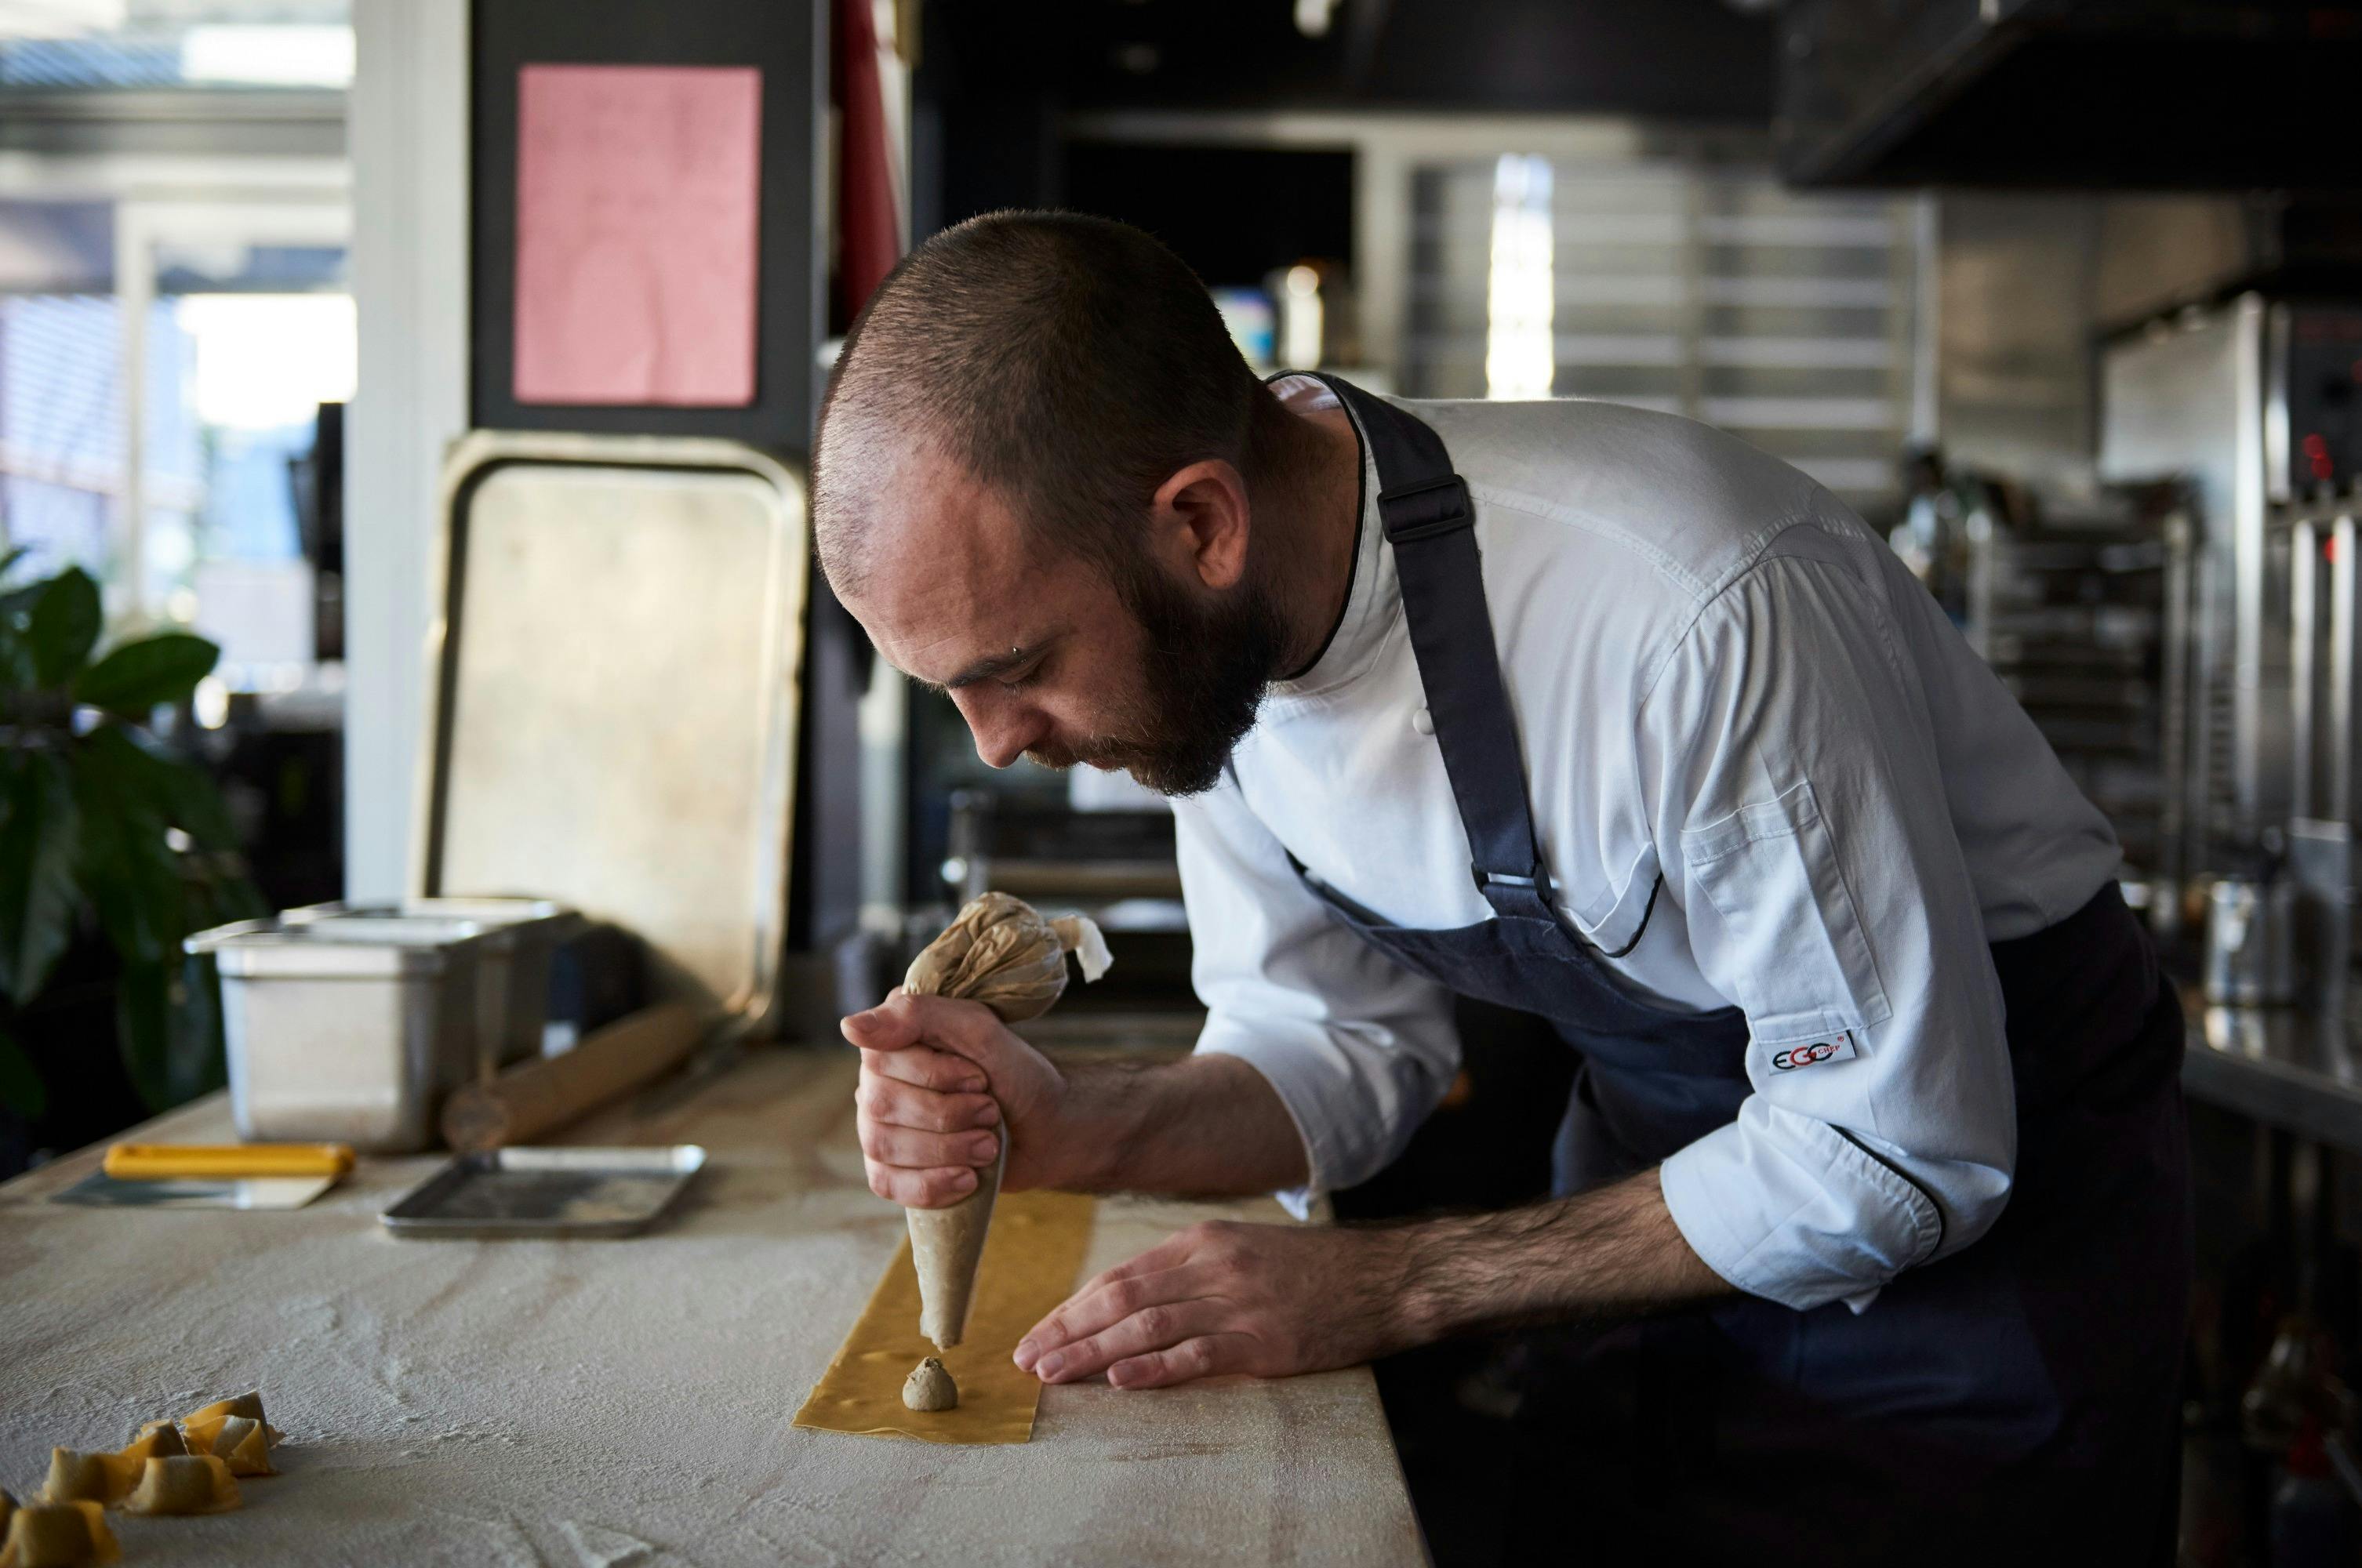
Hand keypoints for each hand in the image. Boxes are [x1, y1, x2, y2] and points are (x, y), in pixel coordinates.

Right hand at [841, 990, 1070, 1206]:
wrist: (1048, 1129)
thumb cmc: (1016, 1074)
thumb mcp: (981, 1030)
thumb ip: (919, 1015)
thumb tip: (848, 1027)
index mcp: (894, 1039)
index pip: (881, 1059)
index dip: (934, 1076)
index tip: (980, 1078)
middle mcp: (877, 1081)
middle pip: (881, 1107)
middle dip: (947, 1116)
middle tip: (990, 1112)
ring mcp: (880, 1127)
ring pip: (882, 1146)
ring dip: (946, 1150)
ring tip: (988, 1146)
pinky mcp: (893, 1169)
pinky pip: (886, 1184)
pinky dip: (931, 1185)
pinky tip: (967, 1179)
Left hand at [1014, 1220, 1408, 1389]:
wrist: (1382, 1278)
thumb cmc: (1308, 1271)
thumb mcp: (1241, 1252)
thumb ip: (1187, 1273)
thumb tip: (1126, 1303)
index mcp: (1201, 1243)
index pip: (1120, 1276)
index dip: (1073, 1307)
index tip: (1038, 1333)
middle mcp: (1213, 1267)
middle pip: (1123, 1300)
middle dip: (1068, 1331)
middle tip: (1029, 1359)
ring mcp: (1239, 1304)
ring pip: (1149, 1326)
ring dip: (1093, 1352)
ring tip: (1055, 1374)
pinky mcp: (1265, 1341)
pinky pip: (1199, 1355)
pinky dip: (1156, 1368)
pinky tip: (1121, 1380)